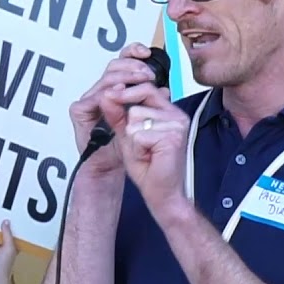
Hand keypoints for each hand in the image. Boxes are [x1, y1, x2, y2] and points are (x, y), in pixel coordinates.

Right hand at [69, 42, 161, 175]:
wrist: (110, 166)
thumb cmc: (123, 145)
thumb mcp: (143, 120)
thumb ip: (151, 104)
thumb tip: (165, 88)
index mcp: (115, 89)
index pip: (122, 63)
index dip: (132, 52)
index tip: (147, 52)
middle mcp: (100, 91)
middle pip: (114, 66)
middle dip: (133, 66)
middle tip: (147, 74)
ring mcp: (88, 100)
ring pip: (106, 79)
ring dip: (124, 77)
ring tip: (140, 82)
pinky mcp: (79, 110)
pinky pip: (94, 98)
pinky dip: (107, 94)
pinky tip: (119, 94)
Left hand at [101, 78, 190, 215]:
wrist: (162, 193)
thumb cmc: (150, 168)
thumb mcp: (128, 136)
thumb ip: (117, 115)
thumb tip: (107, 95)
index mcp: (169, 112)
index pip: (145, 89)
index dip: (125, 93)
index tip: (109, 96)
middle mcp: (176, 116)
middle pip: (137, 104)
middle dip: (129, 125)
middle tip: (140, 145)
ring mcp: (176, 125)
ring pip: (135, 120)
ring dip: (133, 140)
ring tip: (146, 152)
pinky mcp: (172, 137)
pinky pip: (139, 135)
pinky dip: (138, 149)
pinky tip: (149, 158)